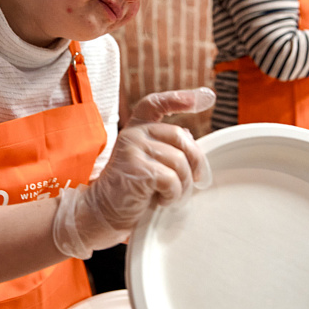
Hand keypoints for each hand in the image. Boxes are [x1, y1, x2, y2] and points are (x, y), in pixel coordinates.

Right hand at [53, 87, 214, 258]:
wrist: (102, 212)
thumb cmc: (130, 190)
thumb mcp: (148, 162)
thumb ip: (164, 146)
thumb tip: (189, 136)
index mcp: (136, 129)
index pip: (155, 104)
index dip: (179, 98)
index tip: (205, 97)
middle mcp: (133, 134)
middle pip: (181, 136)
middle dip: (195, 161)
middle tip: (195, 181)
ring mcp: (133, 149)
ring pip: (179, 160)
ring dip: (183, 184)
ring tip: (172, 195)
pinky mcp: (137, 168)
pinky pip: (172, 179)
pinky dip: (173, 194)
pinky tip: (162, 200)